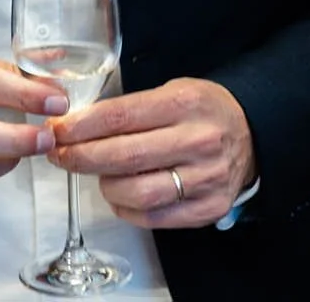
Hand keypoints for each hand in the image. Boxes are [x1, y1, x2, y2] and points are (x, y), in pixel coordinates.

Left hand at [48, 77, 256, 228]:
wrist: (252, 131)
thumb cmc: (202, 110)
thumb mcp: (172, 91)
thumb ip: (130, 108)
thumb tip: (76, 126)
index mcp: (185, 104)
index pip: (120, 116)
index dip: (81, 126)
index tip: (57, 130)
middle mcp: (198, 141)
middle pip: (124, 156)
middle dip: (81, 157)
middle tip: (60, 154)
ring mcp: (205, 178)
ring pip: (137, 193)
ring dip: (104, 185)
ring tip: (96, 173)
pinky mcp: (208, 208)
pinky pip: (153, 217)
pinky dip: (126, 208)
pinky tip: (119, 193)